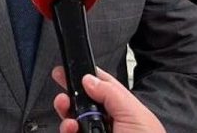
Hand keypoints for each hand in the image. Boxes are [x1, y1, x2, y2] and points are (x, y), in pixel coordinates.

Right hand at [51, 66, 165, 132]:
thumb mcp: (134, 115)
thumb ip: (112, 94)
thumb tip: (89, 79)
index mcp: (124, 110)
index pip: (102, 87)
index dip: (86, 76)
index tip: (68, 70)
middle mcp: (109, 124)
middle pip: (84, 105)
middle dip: (70, 97)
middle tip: (62, 94)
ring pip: (74, 123)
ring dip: (66, 115)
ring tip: (66, 114)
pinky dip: (67, 130)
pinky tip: (70, 128)